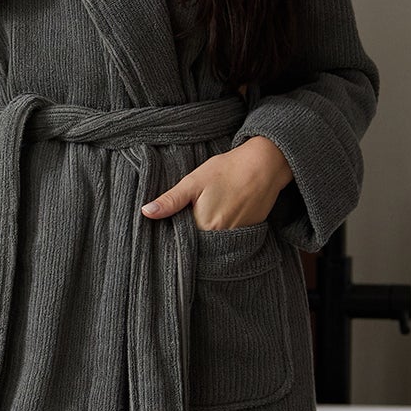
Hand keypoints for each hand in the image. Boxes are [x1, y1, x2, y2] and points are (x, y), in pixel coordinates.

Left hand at [141, 136, 293, 229]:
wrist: (264, 164)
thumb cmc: (227, 170)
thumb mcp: (193, 182)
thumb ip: (170, 200)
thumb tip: (146, 213)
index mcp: (203, 226)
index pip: (182, 242)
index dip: (175, 236)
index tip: (170, 230)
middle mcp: (221, 237)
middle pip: (199, 246)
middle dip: (191, 239)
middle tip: (189, 221)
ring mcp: (238, 237)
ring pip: (215, 244)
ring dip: (207, 238)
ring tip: (206, 219)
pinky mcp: (250, 232)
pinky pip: (231, 240)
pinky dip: (223, 234)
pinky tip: (222, 218)